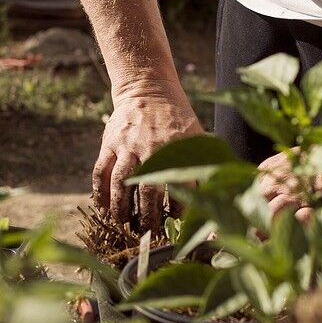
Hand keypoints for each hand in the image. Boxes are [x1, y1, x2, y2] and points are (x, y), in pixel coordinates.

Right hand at [92, 83, 202, 231]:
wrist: (148, 88)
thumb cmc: (177, 116)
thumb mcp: (196, 133)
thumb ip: (205, 159)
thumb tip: (221, 188)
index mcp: (176, 147)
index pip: (180, 185)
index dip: (179, 210)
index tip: (178, 226)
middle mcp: (150, 148)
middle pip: (147, 190)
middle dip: (147, 216)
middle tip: (148, 234)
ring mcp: (127, 146)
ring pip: (120, 184)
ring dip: (121, 209)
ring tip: (123, 226)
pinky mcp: (109, 143)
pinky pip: (101, 172)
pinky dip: (99, 193)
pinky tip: (102, 210)